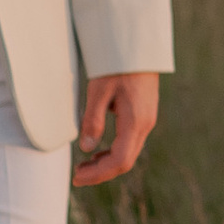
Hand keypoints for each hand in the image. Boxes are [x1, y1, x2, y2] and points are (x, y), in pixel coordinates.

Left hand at [76, 72, 160, 187]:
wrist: (138, 46)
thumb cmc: (116, 66)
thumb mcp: (98, 92)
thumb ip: (93, 121)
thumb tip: (86, 149)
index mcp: (135, 121)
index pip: (119, 160)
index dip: (98, 174)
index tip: (77, 177)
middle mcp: (145, 124)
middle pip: (125, 161)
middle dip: (100, 173)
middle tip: (77, 176)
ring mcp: (147, 120)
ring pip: (128, 153)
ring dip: (106, 163)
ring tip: (84, 165)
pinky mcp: (144, 115)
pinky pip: (130, 142)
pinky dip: (114, 152)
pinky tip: (98, 151)